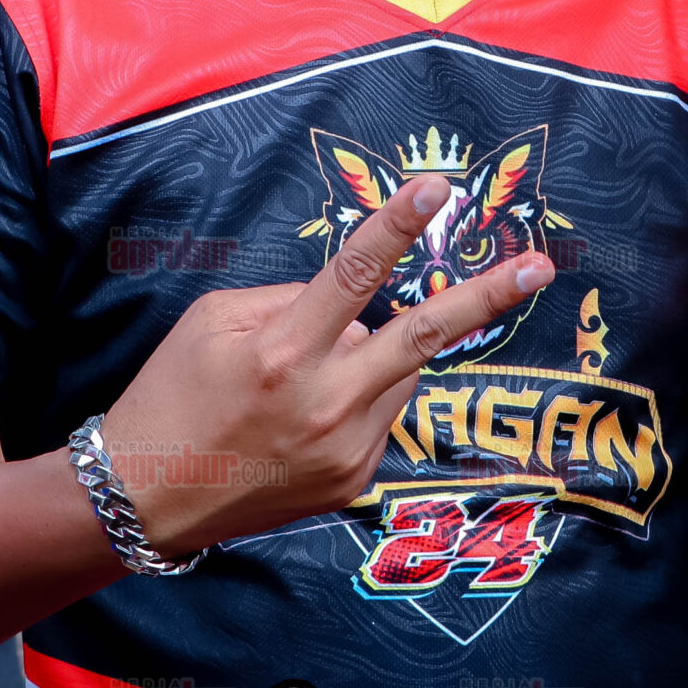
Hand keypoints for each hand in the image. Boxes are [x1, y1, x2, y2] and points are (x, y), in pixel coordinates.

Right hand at [105, 176, 553, 553]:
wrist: (146, 501)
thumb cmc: (173, 394)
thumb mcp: (211, 321)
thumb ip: (290, 299)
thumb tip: (358, 300)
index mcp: (282, 351)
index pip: (355, 273)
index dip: (398, 224)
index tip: (439, 187)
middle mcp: (324, 401)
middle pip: (424, 334)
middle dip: (488, 296)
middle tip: (541, 266)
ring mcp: (346, 448)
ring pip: (400, 372)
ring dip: (376, 355)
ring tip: (310, 376)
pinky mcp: (354, 481)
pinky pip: (382, 414)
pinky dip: (361, 397)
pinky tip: (307, 416)